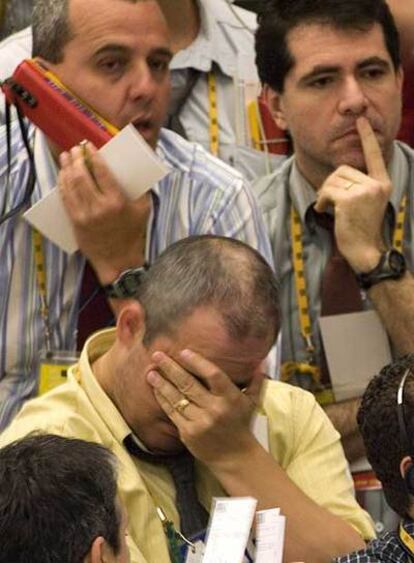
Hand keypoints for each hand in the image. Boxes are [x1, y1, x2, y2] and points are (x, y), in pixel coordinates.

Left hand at [58, 143, 150, 283]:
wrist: (119, 260)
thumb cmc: (133, 234)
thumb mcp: (144, 210)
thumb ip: (142, 190)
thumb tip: (137, 170)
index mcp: (117, 201)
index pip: (102, 172)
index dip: (93, 156)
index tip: (89, 146)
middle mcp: (100, 207)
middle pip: (82, 176)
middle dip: (76, 159)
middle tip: (75, 149)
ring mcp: (85, 215)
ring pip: (71, 185)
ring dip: (66, 168)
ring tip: (66, 157)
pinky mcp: (76, 222)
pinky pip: (66, 199)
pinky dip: (62, 184)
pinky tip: (62, 175)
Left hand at [147, 349, 263, 466]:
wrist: (235, 457)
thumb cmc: (242, 424)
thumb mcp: (252, 402)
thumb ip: (256, 381)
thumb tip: (261, 361)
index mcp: (231, 398)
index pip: (213, 375)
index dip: (197, 362)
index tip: (183, 352)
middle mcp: (215, 409)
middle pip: (189, 384)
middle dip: (171, 367)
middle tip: (157, 354)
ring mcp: (200, 422)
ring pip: (177, 397)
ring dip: (161, 382)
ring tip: (150, 370)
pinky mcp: (188, 433)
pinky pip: (172, 412)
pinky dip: (162, 398)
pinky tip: (155, 388)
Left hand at [314, 116, 390, 271]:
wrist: (366, 251)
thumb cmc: (361, 229)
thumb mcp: (365, 203)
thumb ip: (357, 186)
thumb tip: (336, 177)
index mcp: (382, 183)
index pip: (374, 155)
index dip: (367, 137)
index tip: (362, 120)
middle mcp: (376, 184)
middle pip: (343, 169)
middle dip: (330, 184)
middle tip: (328, 201)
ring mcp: (365, 191)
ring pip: (333, 179)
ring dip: (324, 193)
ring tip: (327, 207)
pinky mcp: (351, 200)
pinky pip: (327, 191)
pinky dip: (320, 201)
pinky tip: (324, 211)